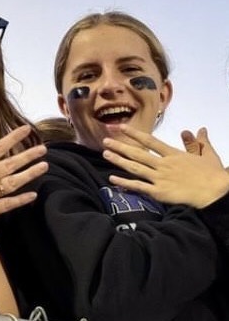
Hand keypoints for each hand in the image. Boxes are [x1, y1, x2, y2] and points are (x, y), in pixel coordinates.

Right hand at [0, 126, 47, 219]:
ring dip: (30, 174)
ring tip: (45, 167)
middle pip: (10, 164)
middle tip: (43, 149)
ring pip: (13, 182)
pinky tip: (33, 196)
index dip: (13, 138)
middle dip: (28, 156)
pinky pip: (8, 205)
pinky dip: (20, 201)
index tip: (27, 129)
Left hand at [103, 124, 228, 208]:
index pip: (150, 140)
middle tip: (105, 140)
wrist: (216, 193)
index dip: (134, 133)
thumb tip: (199, 129)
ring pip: (135, 167)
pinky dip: (124, 183)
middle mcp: (163, 164)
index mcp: (173, 154)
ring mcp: (160, 178)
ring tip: (105, 153)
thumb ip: (198, 142)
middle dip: (120, 146)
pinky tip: (112, 178)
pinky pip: (138, 186)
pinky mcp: (159, 192)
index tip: (121, 127)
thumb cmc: (213, 175)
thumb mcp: (207, 154)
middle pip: (137, 153)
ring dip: (119, 160)